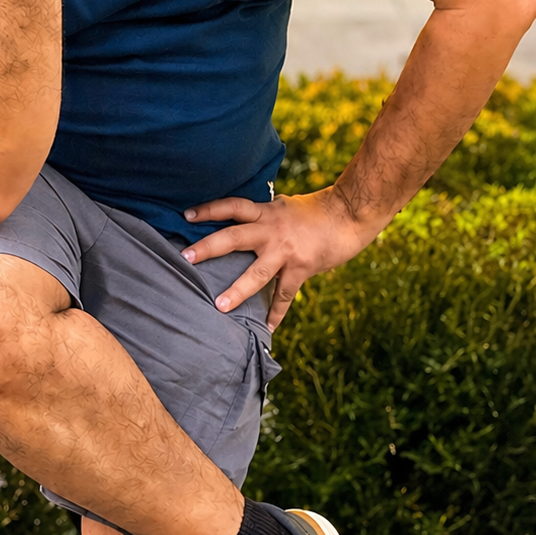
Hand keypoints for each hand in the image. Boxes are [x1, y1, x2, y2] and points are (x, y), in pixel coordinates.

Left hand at [181, 187, 377, 327]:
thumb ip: (264, 214)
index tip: (187, 215)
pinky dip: (276, 313)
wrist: (350, 213)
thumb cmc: (316, 209)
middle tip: (185, 257)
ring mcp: (286, 250)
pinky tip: (268, 329)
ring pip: (257, 273)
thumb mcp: (284, 205)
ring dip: (237, 290)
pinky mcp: (302, 268)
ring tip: (220, 306)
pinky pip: (284, 295)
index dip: (209, 209)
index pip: (232, 206)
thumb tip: (243, 216)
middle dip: (208, 247)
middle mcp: (272, 229)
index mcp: (265, 212)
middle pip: (234, 237)